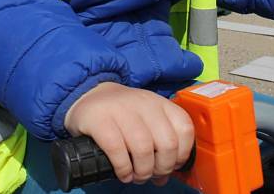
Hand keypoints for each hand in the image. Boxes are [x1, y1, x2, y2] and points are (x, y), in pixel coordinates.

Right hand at [64, 82, 193, 185]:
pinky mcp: (99, 119)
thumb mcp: (146, 120)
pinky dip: (123, 168)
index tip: (171, 165)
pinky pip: (117, 149)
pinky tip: (123, 173)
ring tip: (136, 176)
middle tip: (151, 174)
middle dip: (162, 167)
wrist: (88, 94)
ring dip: (142, 171)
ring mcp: (121, 109)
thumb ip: (159, 144)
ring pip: (144, 148)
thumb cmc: (121, 114)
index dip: (182, 154)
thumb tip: (163, 177)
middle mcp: (144, 104)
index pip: (184, 128)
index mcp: (159, 103)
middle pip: (167, 143)